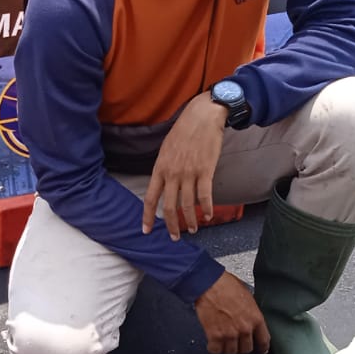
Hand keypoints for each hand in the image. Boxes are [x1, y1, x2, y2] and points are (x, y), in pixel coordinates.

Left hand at [143, 94, 228, 240]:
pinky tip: (208, 216)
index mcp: (160, 168)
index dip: (147, 216)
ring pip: (187, 205)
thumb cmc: (184, 131)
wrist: (202, 116)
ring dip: (191, 220)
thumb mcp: (166, 149)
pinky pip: (205, 195)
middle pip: (168, 207)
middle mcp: (172, 173)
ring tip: (193, 229)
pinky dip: (206, 208)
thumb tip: (164, 185)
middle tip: (175, 237)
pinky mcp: (206, 171)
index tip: (146, 230)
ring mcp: (189, 173)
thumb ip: (164, 168)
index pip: (150, 198)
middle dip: (171, 225)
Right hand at [194, 272, 269, 353]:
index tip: (260, 349)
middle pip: (246, 349)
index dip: (262, 347)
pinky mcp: (215, 336)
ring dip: (227, 347)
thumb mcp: (248, 298)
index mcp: (256, 318)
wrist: (209, 284)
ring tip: (223, 339)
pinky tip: (213, 342)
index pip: (264, 341)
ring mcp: (230, 334)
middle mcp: (245, 329)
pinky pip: (216, 350)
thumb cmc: (226, 285)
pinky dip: (214, 347)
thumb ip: (251, 313)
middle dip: (241, 345)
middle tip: (235, 340)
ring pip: (231, 351)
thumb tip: (249, 320)